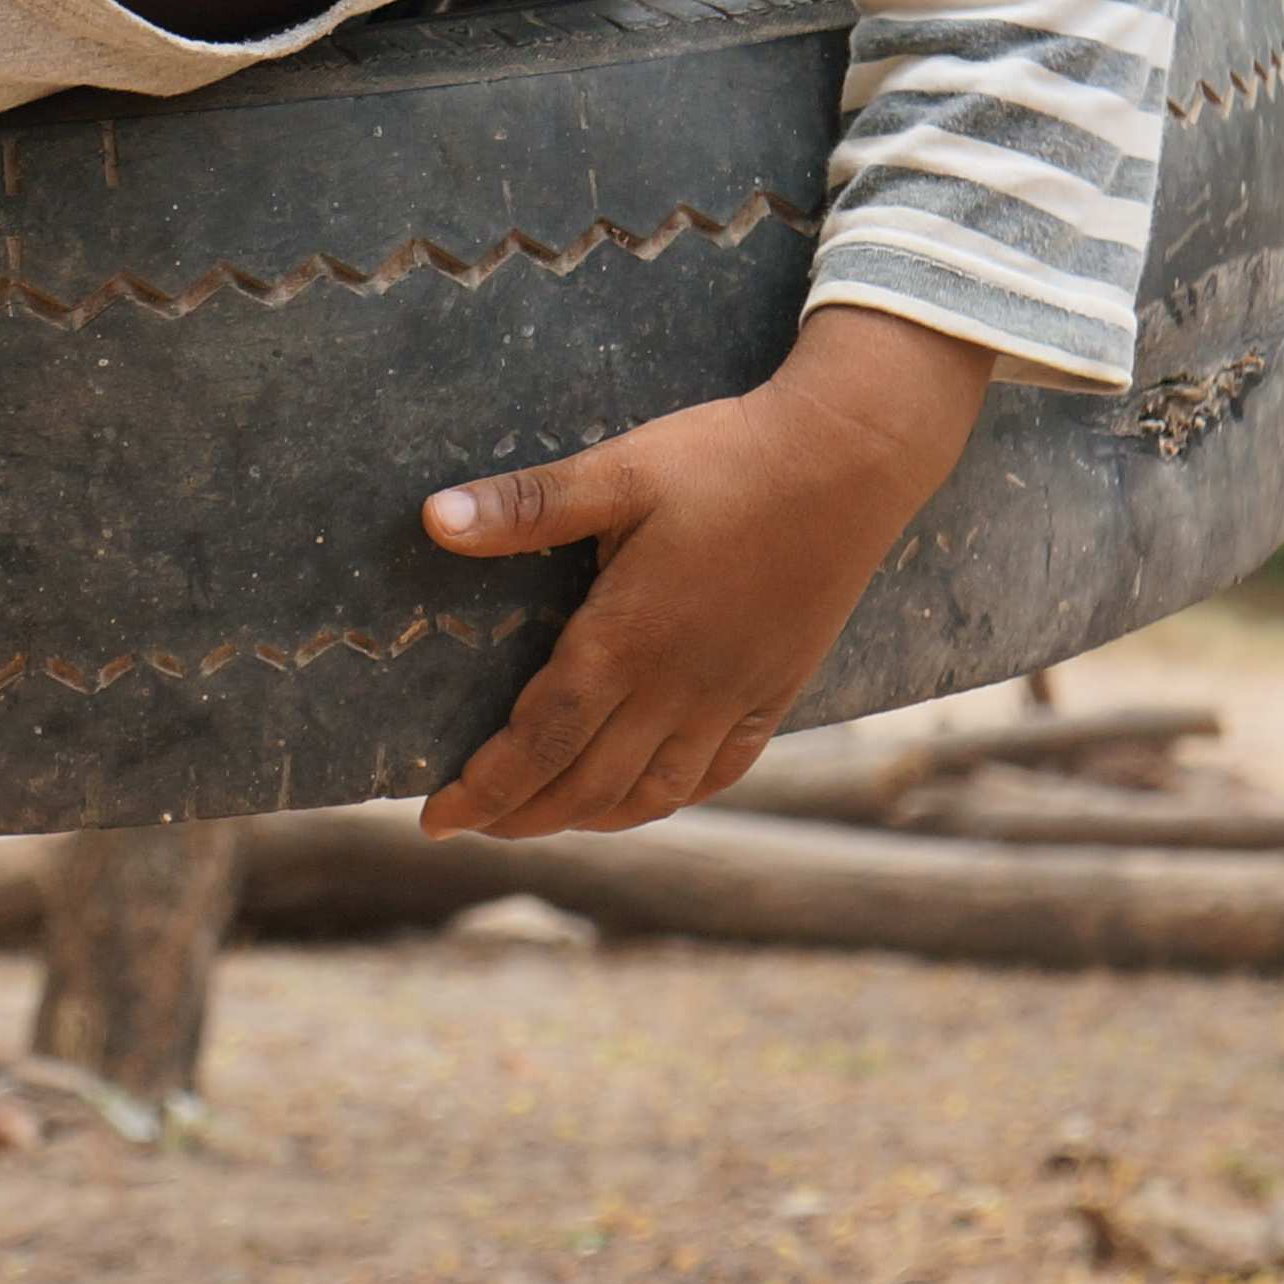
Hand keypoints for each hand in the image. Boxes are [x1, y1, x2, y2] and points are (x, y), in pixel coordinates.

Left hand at [415, 306, 992, 838]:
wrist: (850, 461)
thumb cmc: (726, 459)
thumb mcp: (618, 470)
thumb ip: (527, 506)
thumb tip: (432, 519)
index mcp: (627, 640)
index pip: (538, 740)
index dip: (484, 788)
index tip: (435, 819)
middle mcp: (677, 687)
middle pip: (585, 783)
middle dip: (522, 814)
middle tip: (474, 824)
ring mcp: (730, 697)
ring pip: (650, 793)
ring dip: (589, 816)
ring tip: (545, 819)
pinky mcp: (774, 692)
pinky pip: (716, 773)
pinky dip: (668, 799)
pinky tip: (646, 798)